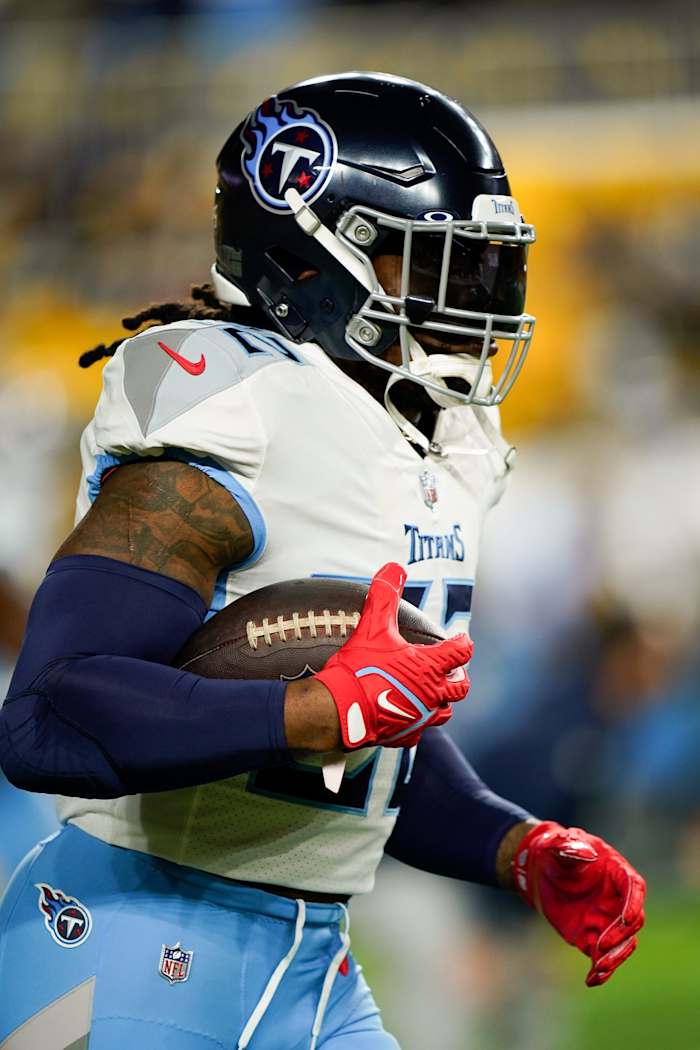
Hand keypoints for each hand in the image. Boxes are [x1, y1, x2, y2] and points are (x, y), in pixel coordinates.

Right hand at [314, 562, 472, 749]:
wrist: (339, 710)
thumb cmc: (359, 668)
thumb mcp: (372, 626)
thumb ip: (384, 595)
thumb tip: (393, 567)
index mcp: (430, 667)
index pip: (461, 652)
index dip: (462, 643)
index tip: (459, 638)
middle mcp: (432, 694)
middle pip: (461, 687)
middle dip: (458, 677)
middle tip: (450, 669)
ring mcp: (420, 717)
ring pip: (445, 712)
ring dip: (442, 701)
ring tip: (431, 692)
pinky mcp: (404, 735)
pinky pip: (419, 731)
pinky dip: (417, 722)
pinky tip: (406, 715)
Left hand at [512, 821, 645, 986]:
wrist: (539, 869)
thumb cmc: (554, 851)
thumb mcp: (557, 844)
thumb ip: (568, 846)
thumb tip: (585, 853)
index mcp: (616, 872)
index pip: (635, 888)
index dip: (633, 904)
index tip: (626, 920)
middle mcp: (617, 899)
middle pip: (632, 921)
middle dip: (620, 936)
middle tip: (600, 946)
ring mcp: (606, 920)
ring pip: (622, 944)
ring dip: (615, 958)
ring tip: (599, 969)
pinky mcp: (592, 937)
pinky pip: (602, 958)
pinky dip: (601, 971)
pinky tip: (592, 980)